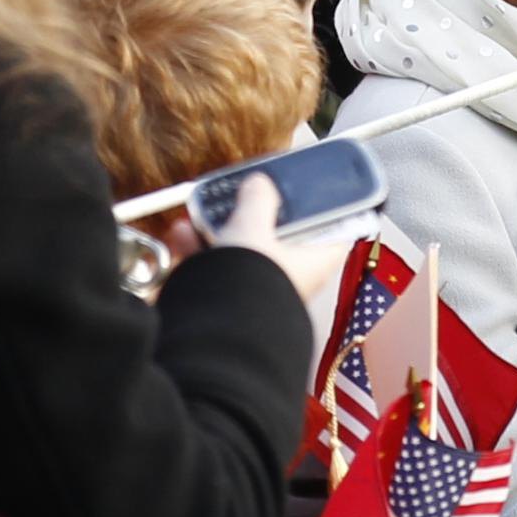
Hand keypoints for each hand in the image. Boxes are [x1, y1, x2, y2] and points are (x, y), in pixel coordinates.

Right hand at [201, 174, 353, 319]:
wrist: (216, 332)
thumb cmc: (251, 283)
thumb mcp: (253, 225)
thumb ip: (258, 199)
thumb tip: (261, 184)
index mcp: (316, 261)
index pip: (333, 232)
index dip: (323, 211)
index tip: (308, 193)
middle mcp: (294, 280)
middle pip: (281, 239)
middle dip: (253, 217)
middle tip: (239, 198)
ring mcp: (263, 293)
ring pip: (244, 254)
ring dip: (219, 232)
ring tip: (200, 214)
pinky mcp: (233, 304)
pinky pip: (220, 273)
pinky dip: (202, 255)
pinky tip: (182, 237)